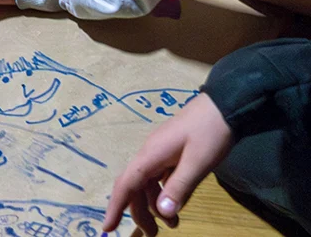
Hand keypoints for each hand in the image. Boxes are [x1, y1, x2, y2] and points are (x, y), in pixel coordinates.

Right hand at [103, 93, 232, 234]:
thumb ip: (179, 188)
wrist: (223, 106)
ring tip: (172, 225)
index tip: (107, 228)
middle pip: (135, 187)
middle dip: (140, 212)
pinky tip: (177, 204)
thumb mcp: (197, 163)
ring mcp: (159, 153)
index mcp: (150, 155)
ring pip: (147, 184)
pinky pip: (159, 178)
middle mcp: (149, 154)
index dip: (115, 207)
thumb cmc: (209, 133)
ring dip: (154, 205)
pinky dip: (163, 193)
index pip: (126, 184)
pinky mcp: (170, 153)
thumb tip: (162, 212)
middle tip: (154, 235)